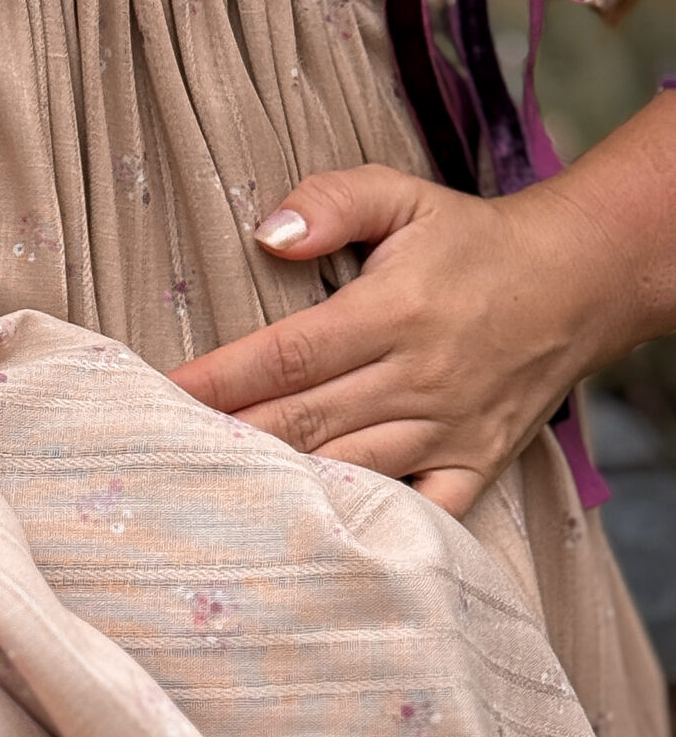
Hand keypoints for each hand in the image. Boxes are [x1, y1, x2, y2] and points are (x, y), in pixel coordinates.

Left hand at [166, 163, 638, 516]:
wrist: (579, 281)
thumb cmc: (470, 241)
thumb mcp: (403, 196)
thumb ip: (333, 202)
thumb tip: (269, 234)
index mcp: (391, 312)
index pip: (285, 354)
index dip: (218, 380)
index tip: (159, 396)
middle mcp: (418, 378)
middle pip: (303, 422)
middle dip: (227, 441)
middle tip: (158, 458)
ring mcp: (448, 429)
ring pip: (348, 471)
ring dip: (280, 488)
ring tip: (211, 499)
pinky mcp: (476, 463)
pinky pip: (422, 512)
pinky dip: (372, 529)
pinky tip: (312, 541)